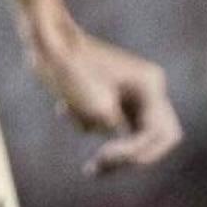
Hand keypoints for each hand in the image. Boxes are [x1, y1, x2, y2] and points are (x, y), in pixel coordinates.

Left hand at [31, 23, 184, 174]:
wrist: (45, 38)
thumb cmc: (65, 65)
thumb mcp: (89, 102)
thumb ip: (111, 125)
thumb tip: (120, 140)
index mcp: (150, 85)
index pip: (160, 135)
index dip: (134, 153)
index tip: (103, 155)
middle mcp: (148, 89)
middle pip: (152, 139)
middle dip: (126, 157)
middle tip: (95, 168)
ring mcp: (133, 93)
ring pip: (132, 136)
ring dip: (103, 139)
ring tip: (68, 117)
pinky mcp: (115, 97)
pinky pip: (112, 127)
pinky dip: (90, 125)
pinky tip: (64, 107)